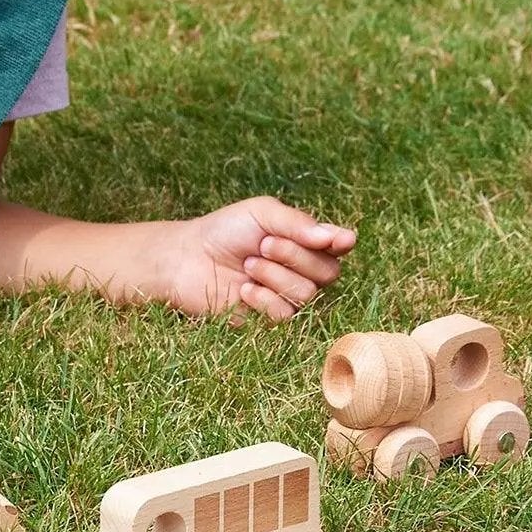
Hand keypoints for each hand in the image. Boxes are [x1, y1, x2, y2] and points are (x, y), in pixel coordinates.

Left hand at [131, 196, 357, 320]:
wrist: (186, 259)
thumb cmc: (224, 231)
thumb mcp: (262, 213)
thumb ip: (299, 224)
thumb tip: (344, 238)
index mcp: (305, 242)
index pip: (339, 246)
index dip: (339, 243)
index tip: (332, 240)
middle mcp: (303, 270)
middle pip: (328, 272)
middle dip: (295, 256)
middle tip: (263, 245)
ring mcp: (287, 295)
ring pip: (307, 294)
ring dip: (275, 276)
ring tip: (247, 265)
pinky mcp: (268, 318)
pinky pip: (285, 313)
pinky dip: (263, 299)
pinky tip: (243, 289)